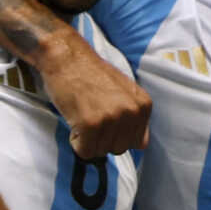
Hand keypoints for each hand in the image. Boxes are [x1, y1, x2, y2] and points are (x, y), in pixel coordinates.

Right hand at [40, 35, 149, 158]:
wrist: (67, 57)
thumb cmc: (90, 73)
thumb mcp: (124, 90)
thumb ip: (134, 116)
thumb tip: (140, 144)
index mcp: (143, 105)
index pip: (137, 143)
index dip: (117, 135)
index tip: (106, 121)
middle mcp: (131, 112)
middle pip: (119, 149)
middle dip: (102, 139)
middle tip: (91, 117)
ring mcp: (111, 118)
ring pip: (101, 152)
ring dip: (88, 140)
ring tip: (83, 116)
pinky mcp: (90, 124)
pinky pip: (85, 151)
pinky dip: (76, 142)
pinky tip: (75, 121)